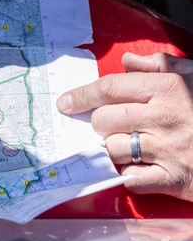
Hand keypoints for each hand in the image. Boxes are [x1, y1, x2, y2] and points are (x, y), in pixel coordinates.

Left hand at [57, 52, 192, 200]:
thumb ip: (161, 65)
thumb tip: (127, 61)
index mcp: (167, 88)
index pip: (109, 88)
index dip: (81, 95)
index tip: (66, 102)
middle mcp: (164, 117)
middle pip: (104, 119)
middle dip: (99, 123)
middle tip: (110, 126)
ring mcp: (168, 149)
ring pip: (112, 148)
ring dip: (111, 149)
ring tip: (127, 147)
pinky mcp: (175, 179)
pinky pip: (131, 179)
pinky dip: (127, 175)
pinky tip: (137, 168)